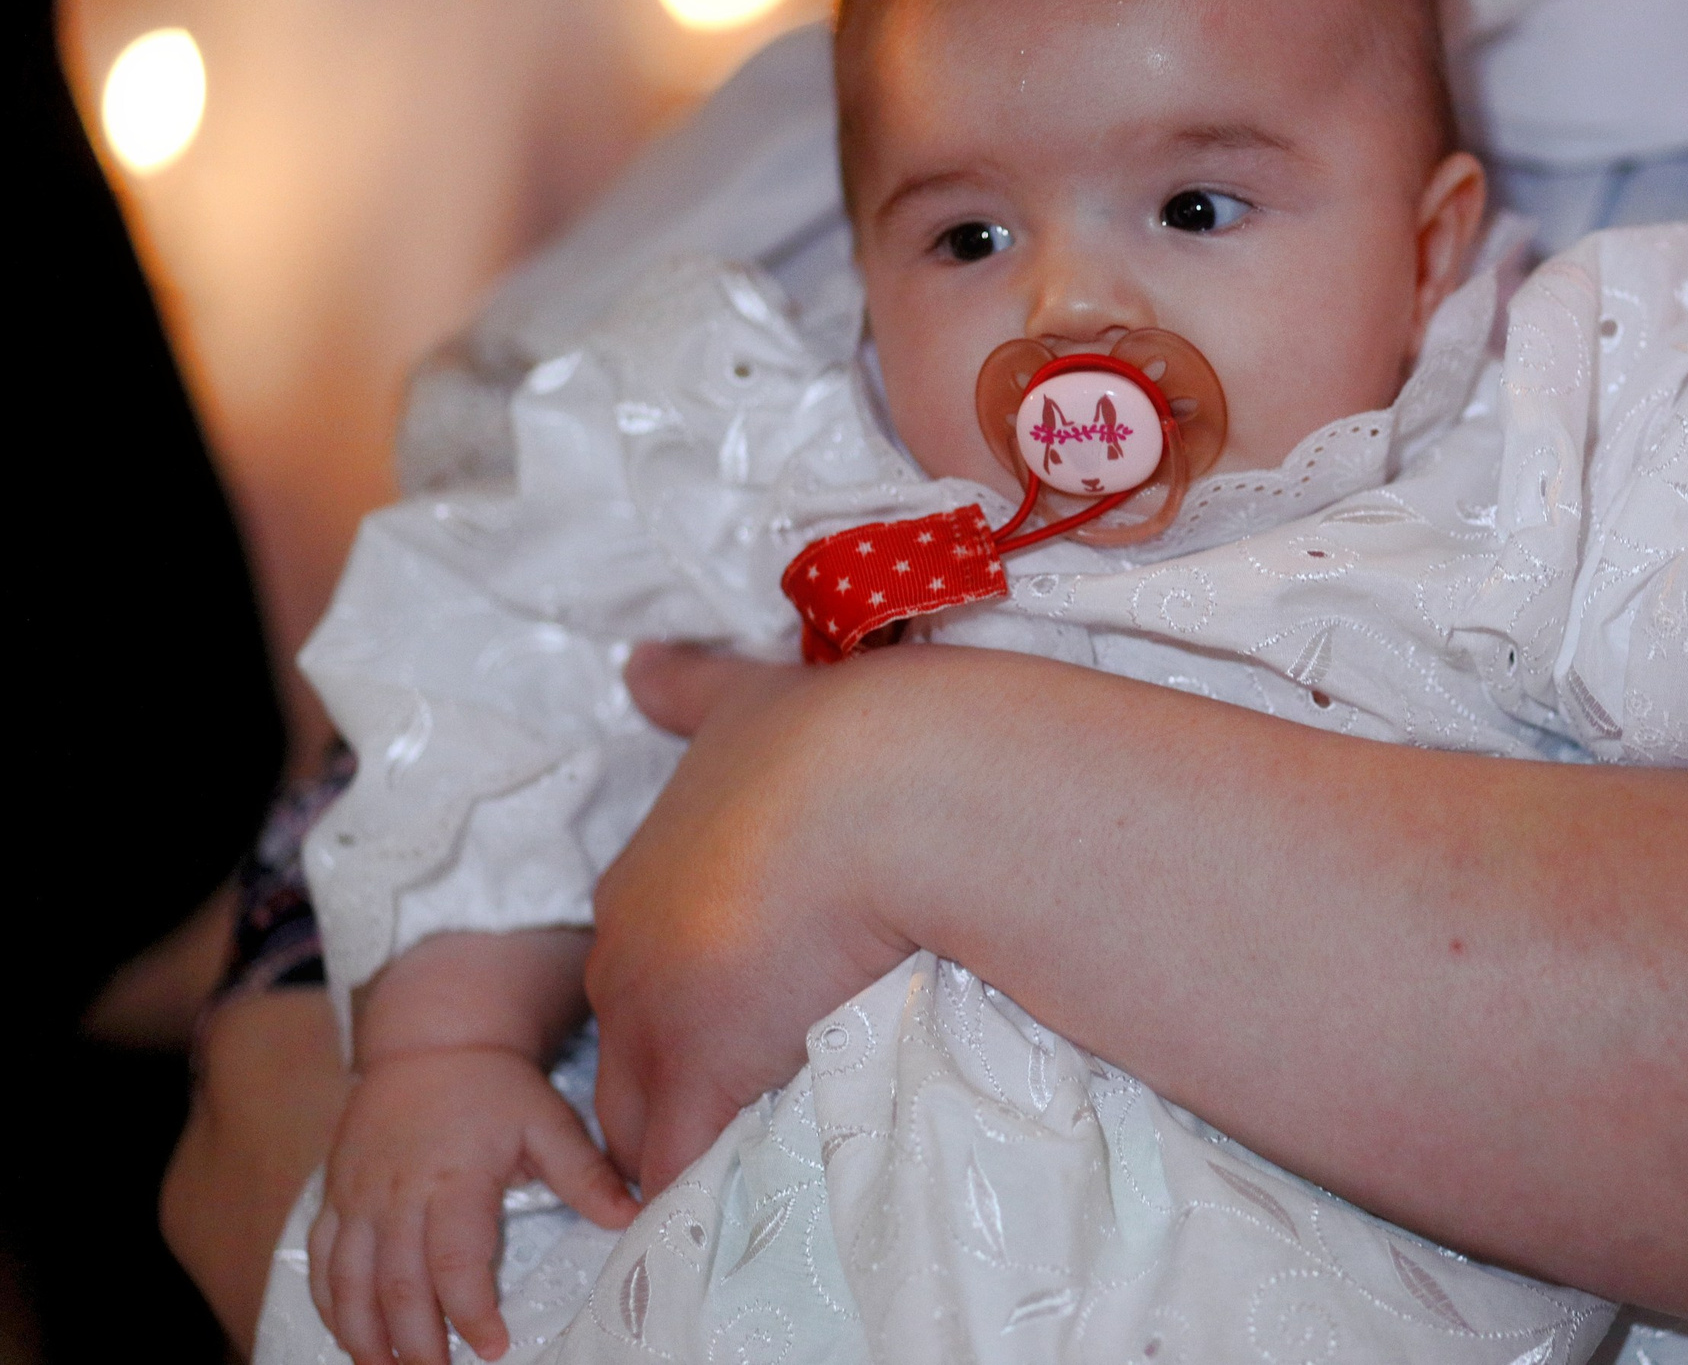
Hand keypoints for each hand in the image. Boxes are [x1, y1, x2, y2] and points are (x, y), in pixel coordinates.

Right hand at [310, 1048, 635, 1364]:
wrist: (430, 1041)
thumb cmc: (494, 1086)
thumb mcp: (548, 1120)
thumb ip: (586, 1173)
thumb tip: (632, 1217)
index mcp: (453, 1177)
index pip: (454, 1259)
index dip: (470, 1310)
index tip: (492, 1348)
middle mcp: (396, 1193)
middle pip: (397, 1284)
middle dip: (415, 1342)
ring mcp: (358, 1196)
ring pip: (348, 1281)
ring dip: (364, 1336)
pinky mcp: (336, 1196)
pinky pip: (321, 1262)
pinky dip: (330, 1305)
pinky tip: (350, 1336)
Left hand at [590, 643, 919, 1193]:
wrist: (883, 785)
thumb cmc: (829, 737)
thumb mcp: (744, 698)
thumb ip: (687, 688)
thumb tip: (636, 661)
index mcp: (639, 882)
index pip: (639, 979)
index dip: (688, 1009)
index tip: (742, 1025)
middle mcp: (627, 957)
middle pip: (625, 1062)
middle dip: (672, 1094)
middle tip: (750, 1110)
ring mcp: (658, 1024)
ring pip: (645, 1125)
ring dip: (692, 1150)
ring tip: (752, 1174)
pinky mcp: (706, 1078)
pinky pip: (688, 1169)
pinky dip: (713, 1192)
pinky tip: (755, 1206)